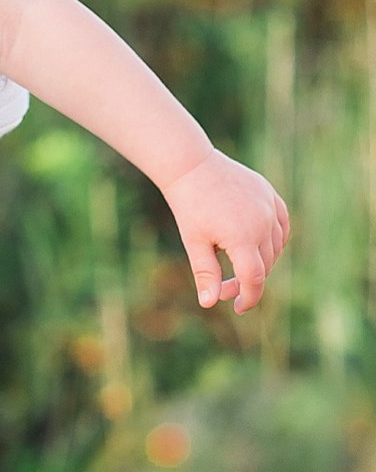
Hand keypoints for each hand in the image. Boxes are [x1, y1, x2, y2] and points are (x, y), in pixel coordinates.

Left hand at [161, 148, 289, 311]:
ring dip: (261, 261)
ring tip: (235, 261)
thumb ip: (206, 273)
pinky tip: (258, 245)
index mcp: (242, 237)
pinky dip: (274, 239)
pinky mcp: (270, 194)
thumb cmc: (189, 204)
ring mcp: (269, 206)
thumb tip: (209, 303)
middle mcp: (262, 222)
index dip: (249, 298)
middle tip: (223, 284)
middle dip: (247, 280)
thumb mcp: (194, 241)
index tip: (238, 306)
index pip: (254, 279)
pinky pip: (282, 225)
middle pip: (264, 265)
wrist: (191, 164)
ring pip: (275, 247)